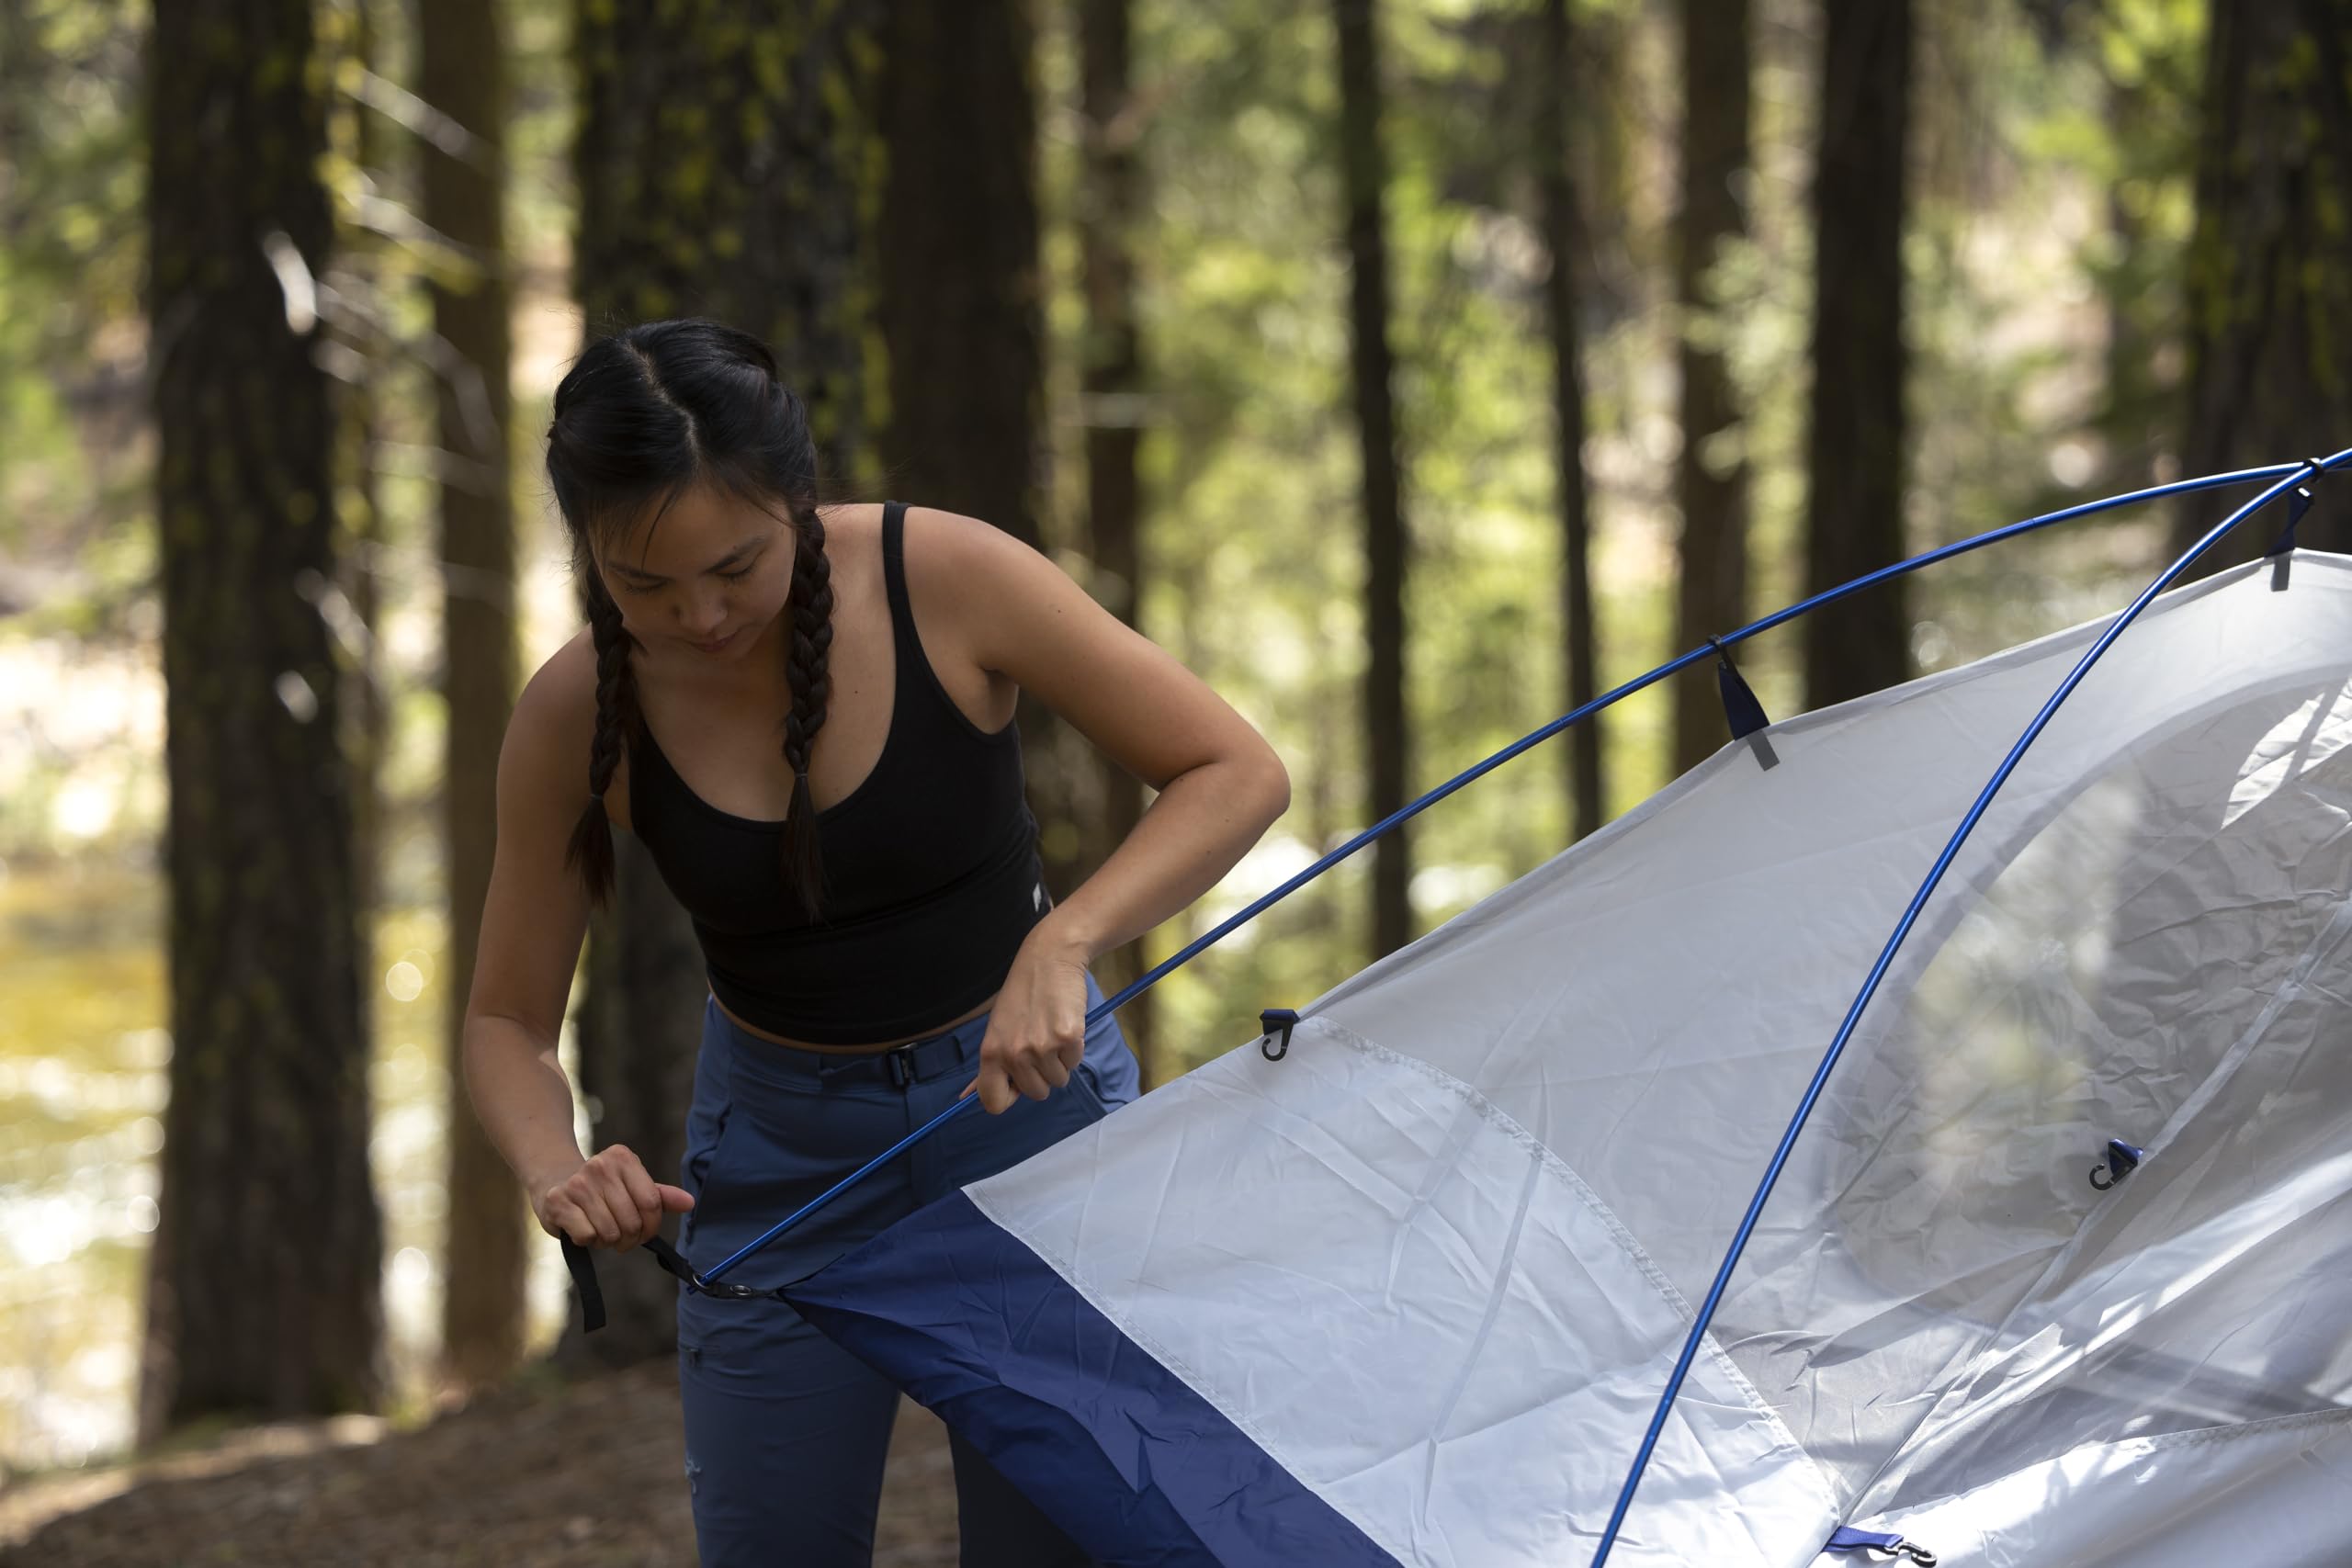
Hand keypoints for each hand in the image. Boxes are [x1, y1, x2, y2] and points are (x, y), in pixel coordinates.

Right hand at [531, 1144, 693, 1252]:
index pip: (652, 1203)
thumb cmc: (600, 1189)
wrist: (552, 1179)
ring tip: (599, 1230)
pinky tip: (581, 1229)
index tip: (644, 1233)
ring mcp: (577, 1183)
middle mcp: (600, 1165)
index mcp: (623, 1158)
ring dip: (607, 1241)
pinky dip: (587, 1241)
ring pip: (610, 1232)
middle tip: (620, 1237)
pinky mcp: (557, 1202)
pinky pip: (588, 1236)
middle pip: (632, 1221)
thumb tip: (689, 1203)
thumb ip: (659, 1196)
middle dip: (629, 1239)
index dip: (651, 1227)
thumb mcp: (630, 1186)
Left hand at [966, 931, 1090, 1114]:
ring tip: (1051, 1032)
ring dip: (1059, 1062)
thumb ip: (992, 1062)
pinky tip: (1064, 1025)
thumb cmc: (1022, 996)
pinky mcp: (1068, 1039)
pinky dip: (1074, 1049)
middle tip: (1039, 1044)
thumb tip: (968, 1096)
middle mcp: (1014, 1054)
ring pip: (1059, 1080)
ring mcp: (1042, 1047)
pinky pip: (1075, 1062)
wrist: (1048, 960)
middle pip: (1036, 1094)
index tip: (1018, 1083)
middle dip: (1042, 1075)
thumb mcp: (997, 1029)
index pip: (993, 1102)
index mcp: (990, 1053)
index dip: (1009, 1096)